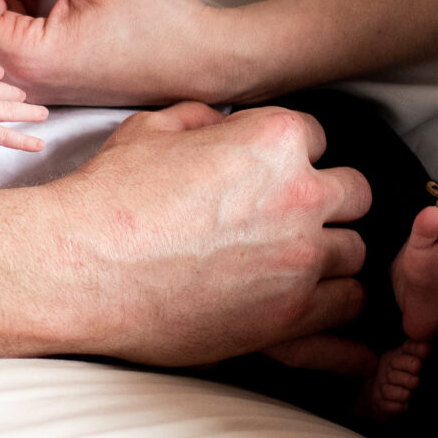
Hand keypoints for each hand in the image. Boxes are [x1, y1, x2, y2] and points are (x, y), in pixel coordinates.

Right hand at [52, 102, 372, 365]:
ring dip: (333, 257)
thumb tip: (221, 125)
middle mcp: (300, 196)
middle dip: (329, 203)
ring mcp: (300, 260)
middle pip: (355, 196)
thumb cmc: (108, 196)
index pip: (319, 137)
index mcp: (272, 141)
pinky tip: (319, 305)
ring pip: (357, 255)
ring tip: (299, 265)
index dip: (295, 155)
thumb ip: (203, 119)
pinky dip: (335, 308)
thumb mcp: (151, 129)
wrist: (80, 266)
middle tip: (294, 219)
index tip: (275, 175)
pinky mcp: (288, 317)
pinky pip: (348, 311)